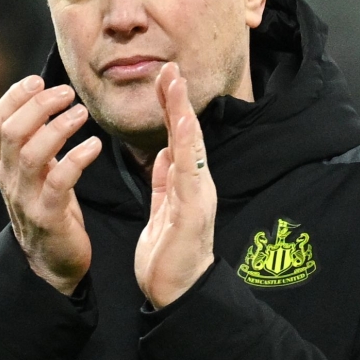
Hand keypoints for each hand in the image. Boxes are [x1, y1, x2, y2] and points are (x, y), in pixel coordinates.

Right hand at [0, 76, 101, 294]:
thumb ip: (36, 138)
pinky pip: (59, 182)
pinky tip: (94, 145)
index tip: (38, 80)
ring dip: (59, 127)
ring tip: (82, 113)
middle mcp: (9, 179)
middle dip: (39, 105)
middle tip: (67, 93)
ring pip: (32, 154)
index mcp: (4, 165)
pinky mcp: (48, 217)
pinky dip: (77, 158)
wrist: (52, 263)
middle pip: (12, 132)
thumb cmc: (50, 207)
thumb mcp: (37, 170)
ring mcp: (26, 199)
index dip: (13, 97)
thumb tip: (47, 96)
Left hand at [134, 63, 216, 308]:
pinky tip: (183, 126)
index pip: (177, 137)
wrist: (178, 292)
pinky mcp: (193, 211)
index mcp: (185, 182)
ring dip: (182, 113)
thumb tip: (164, 153)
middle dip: (177, 100)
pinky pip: (188, 174)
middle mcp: (196, 183)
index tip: (164, 77)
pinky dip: (187, 148)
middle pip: (186, 134)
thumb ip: (165, 182)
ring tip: (175, 84)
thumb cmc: (170, 254)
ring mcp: (197, 195)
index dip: (171, 107)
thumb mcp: (162, 209)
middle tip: (170, 66)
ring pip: (189, 146)